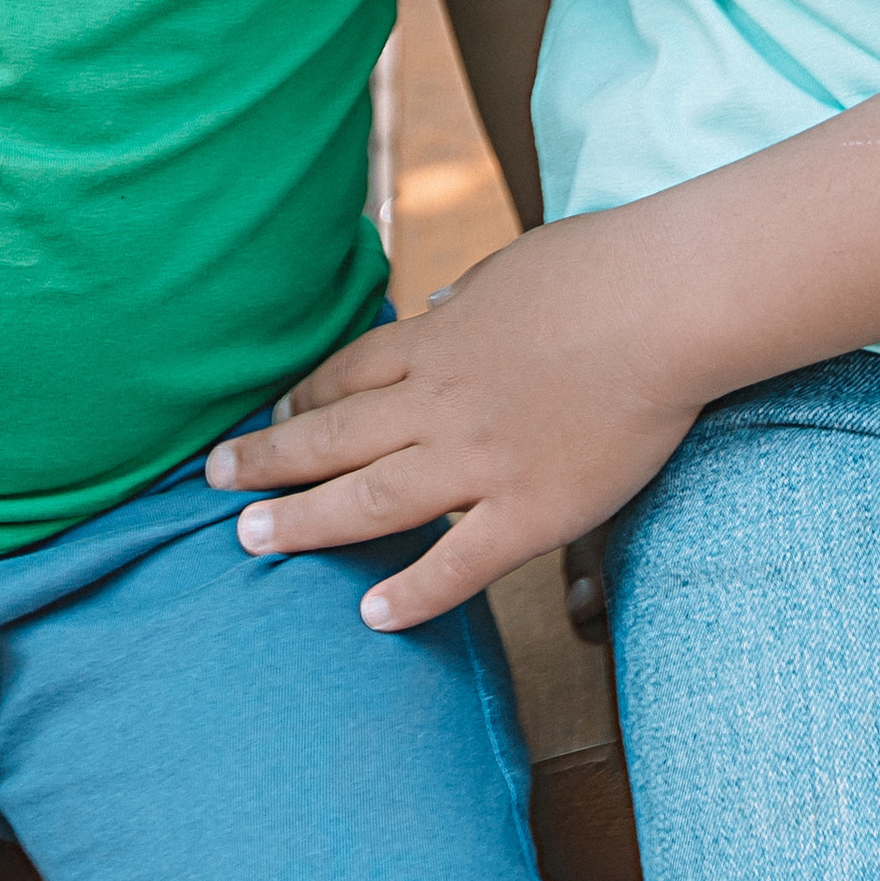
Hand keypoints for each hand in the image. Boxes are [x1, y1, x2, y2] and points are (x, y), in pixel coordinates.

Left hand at [205, 218, 699, 632]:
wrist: (665, 304)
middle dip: (269, 459)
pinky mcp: (531, 510)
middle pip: (334, 434)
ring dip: (306, 522)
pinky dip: (411, 591)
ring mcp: (480, 461)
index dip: (301, 400)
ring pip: (371, 499)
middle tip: (214, 481)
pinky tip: (370, 615)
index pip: (347, 375)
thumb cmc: (601, 269)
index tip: (270, 419)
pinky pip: (458, 563)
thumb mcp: (513, 265)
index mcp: (439, 339)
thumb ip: (469, 295)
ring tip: (252, 540)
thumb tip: (439, 300)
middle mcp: (441, 402)